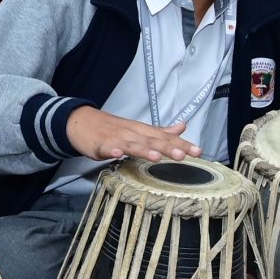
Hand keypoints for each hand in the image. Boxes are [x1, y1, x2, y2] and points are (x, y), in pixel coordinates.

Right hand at [62, 105, 200, 164]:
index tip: (198, 151)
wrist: (81, 121)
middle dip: (168, 148)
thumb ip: (161, 131)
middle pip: (152, 141)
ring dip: (144, 150)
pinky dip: (113, 150)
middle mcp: (132, 133)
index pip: (165, 137)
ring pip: (132, 145)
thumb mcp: (138, 129)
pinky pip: (107, 148)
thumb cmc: (112, 128)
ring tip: (157, 157)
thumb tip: (183, 127)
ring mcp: (116, 139)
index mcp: (142, 131)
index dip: (181, 144)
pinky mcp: (100, 145)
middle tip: (183, 156)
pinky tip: (118, 154)